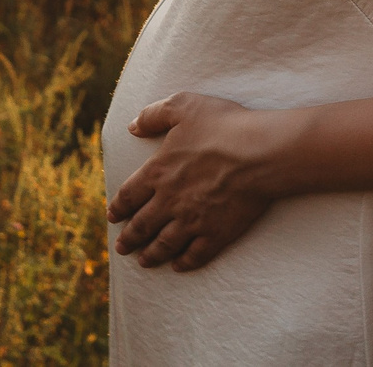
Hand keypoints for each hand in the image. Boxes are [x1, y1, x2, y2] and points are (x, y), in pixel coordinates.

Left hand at [108, 92, 283, 269]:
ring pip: (164, 244)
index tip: (112, 217)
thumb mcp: (183, 106)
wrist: (260, 152)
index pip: (129, 195)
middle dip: (129, 238)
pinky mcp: (217, 233)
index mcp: (158, 171)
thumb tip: (133, 126)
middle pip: (142, 225)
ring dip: (151, 255)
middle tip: (121, 248)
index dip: (118, 208)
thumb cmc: (224, 125)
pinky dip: (184, 262)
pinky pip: (196, 254)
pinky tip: (178, 265)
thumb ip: (154, 115)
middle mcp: (170, 201)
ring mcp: (193, 220)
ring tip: (143, 262)